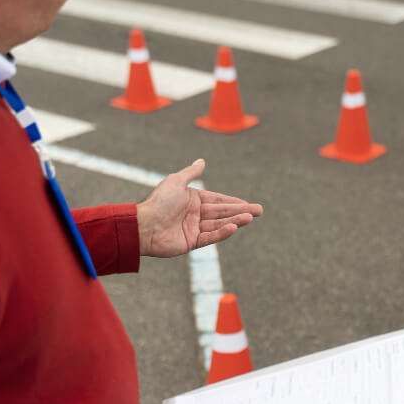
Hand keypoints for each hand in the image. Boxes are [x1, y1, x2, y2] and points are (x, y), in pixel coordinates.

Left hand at [137, 159, 263, 257]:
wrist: (143, 225)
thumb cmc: (158, 202)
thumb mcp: (175, 182)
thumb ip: (191, 173)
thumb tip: (202, 161)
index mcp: (192, 200)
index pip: (218, 200)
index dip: (233, 201)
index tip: (248, 203)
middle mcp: (195, 214)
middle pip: (222, 212)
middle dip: (241, 211)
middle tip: (259, 210)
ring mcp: (194, 229)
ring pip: (219, 224)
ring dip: (236, 220)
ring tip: (251, 217)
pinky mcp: (191, 242)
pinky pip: (210, 236)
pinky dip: (222, 232)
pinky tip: (234, 227)